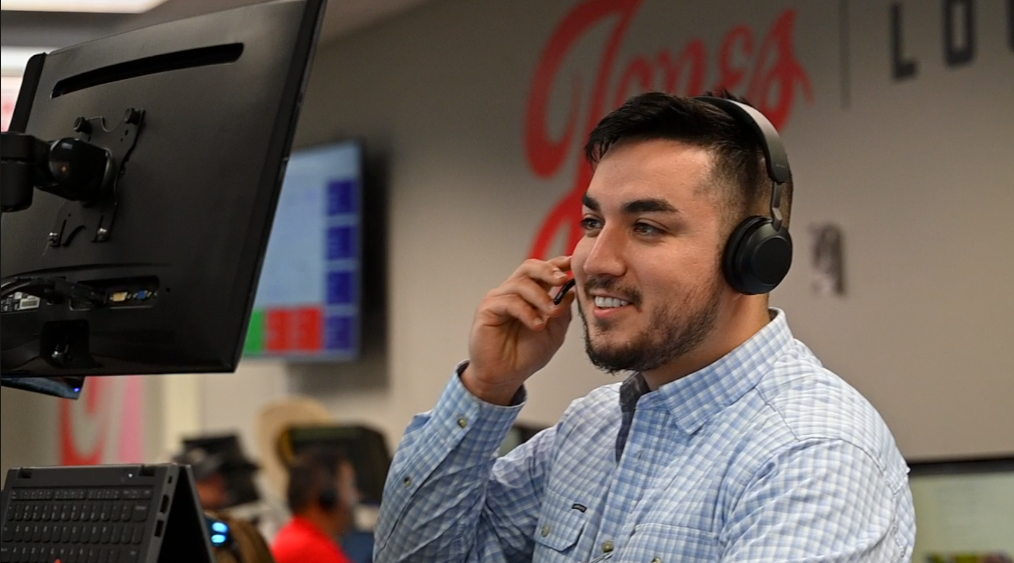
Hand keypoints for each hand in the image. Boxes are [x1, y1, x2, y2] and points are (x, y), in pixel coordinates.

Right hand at [462, 256, 575, 404]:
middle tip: (563, 280)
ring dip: (541, 297)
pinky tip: (537, 325)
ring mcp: (499, 299)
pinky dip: (527, 311)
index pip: (543, 271)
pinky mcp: (487, 309)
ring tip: (551, 314)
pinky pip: (509, 302)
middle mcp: (513, 293)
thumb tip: (570, 291)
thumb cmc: (526, 355)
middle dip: (548, 270)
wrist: (505, 376)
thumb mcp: (554, 333)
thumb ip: (563, 312)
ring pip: (521, 284)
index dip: (558, 264)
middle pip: (529, 268)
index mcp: (530, 295)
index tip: (573, 264)